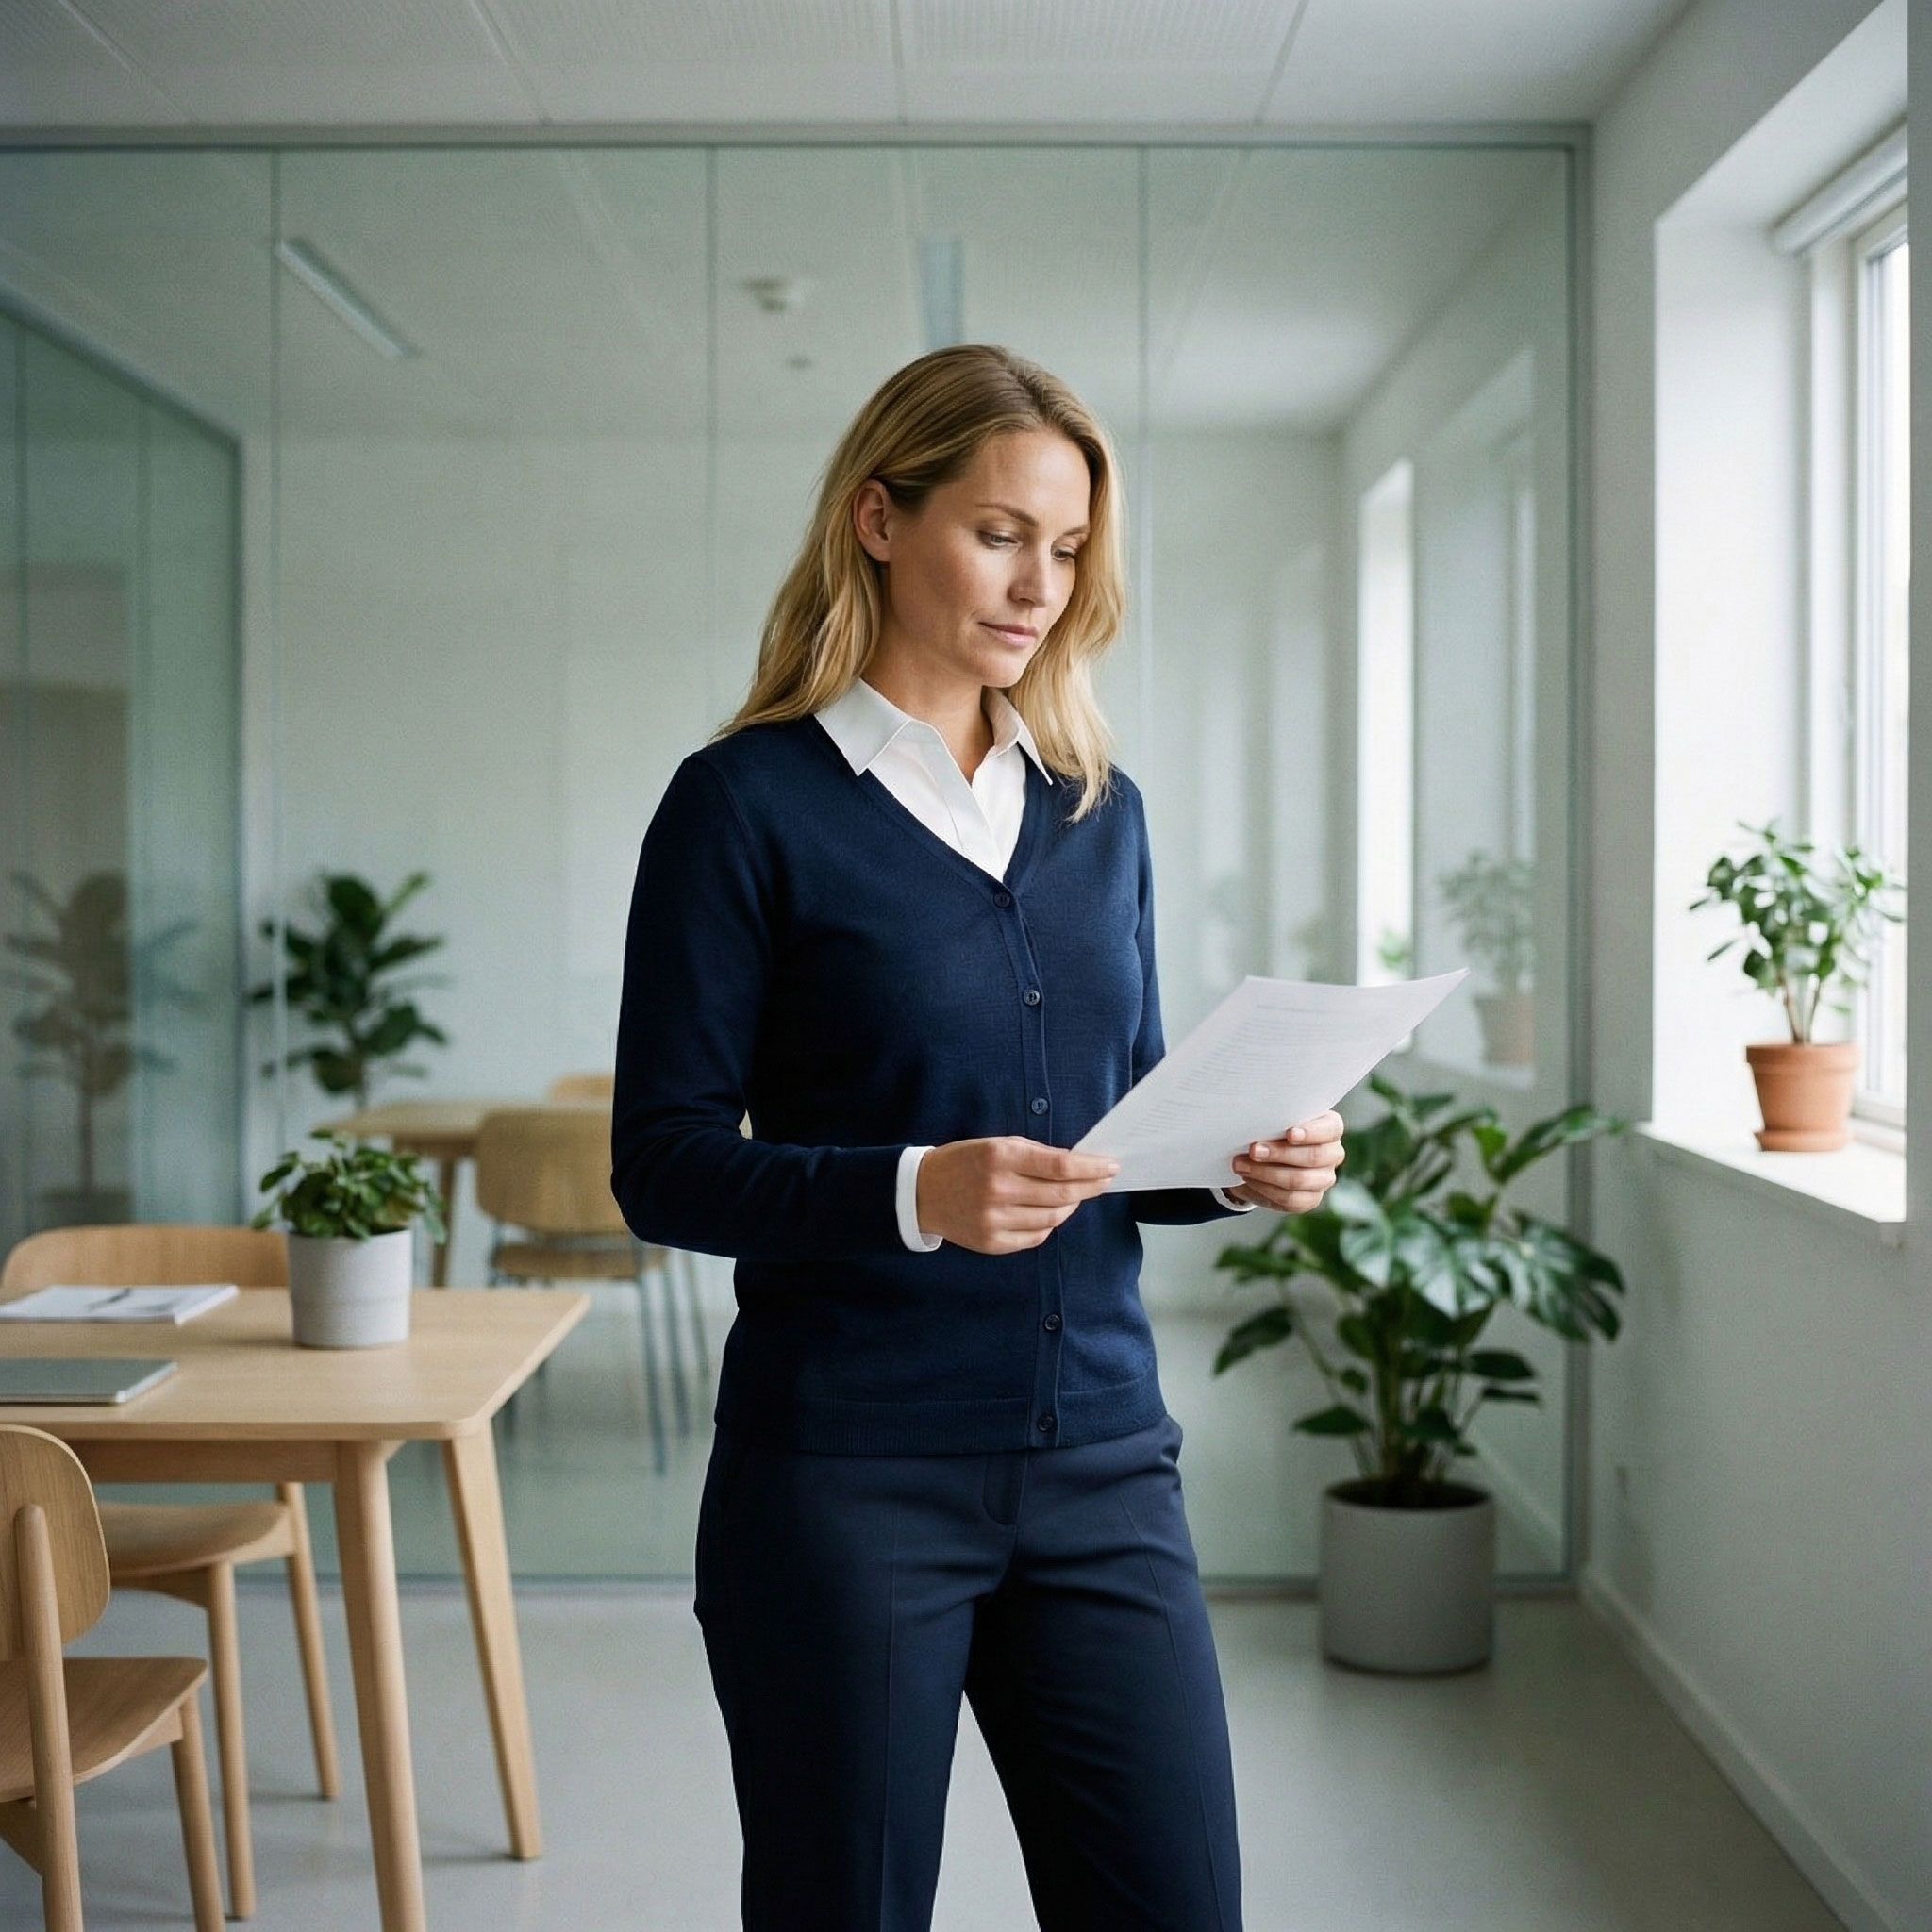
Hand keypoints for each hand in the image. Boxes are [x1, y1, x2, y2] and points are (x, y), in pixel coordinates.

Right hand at [916, 1137, 1119, 1254]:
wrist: (923, 1193)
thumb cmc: (965, 1162)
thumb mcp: (997, 1144)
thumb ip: (1036, 1153)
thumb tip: (1078, 1164)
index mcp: (1000, 1157)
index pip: (1060, 1166)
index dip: (1091, 1168)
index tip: (1110, 1166)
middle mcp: (998, 1189)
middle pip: (1062, 1194)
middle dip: (1090, 1187)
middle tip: (1104, 1181)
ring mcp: (994, 1220)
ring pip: (1053, 1218)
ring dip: (1070, 1205)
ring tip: (1074, 1195)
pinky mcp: (992, 1243)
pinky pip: (1036, 1237)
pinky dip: (1049, 1225)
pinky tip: (1049, 1212)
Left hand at [1225, 1111, 1344, 1213]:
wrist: (1261, 1158)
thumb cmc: (1271, 1130)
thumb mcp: (1274, 1119)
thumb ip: (1273, 1118)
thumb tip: (1254, 1120)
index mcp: (1330, 1128)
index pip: (1331, 1129)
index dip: (1312, 1132)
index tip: (1290, 1134)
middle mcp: (1332, 1153)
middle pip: (1314, 1157)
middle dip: (1280, 1153)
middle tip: (1253, 1150)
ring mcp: (1324, 1178)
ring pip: (1299, 1180)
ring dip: (1266, 1173)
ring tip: (1241, 1165)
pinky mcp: (1310, 1199)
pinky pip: (1290, 1198)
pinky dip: (1265, 1188)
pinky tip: (1249, 1179)